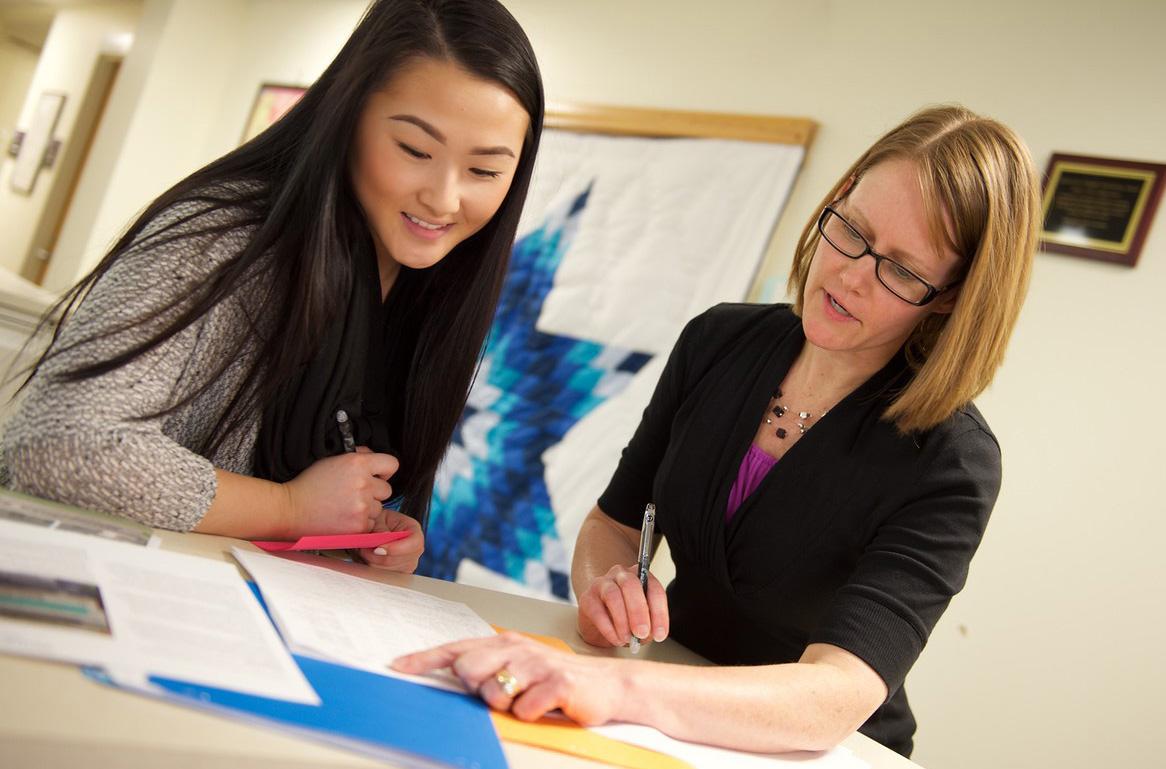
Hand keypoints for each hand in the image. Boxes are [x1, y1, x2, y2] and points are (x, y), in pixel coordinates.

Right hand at [282, 450, 397, 535]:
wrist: (290, 509)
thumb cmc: (309, 485)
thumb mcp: (332, 460)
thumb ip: (357, 456)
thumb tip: (374, 457)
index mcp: (358, 463)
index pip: (392, 464)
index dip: (384, 471)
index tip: (376, 476)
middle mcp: (363, 483)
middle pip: (387, 489)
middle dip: (374, 492)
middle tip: (354, 494)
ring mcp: (362, 506)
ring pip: (379, 508)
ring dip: (367, 508)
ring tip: (345, 507)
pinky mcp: (359, 525)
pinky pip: (371, 523)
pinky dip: (360, 523)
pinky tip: (344, 517)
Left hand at [359, 508, 423, 572]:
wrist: (373, 529)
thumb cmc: (378, 521)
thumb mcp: (377, 518)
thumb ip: (380, 528)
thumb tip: (381, 540)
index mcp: (414, 531)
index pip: (415, 543)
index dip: (397, 548)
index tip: (377, 548)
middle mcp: (414, 550)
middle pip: (402, 561)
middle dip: (379, 557)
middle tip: (364, 549)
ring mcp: (407, 564)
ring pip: (390, 571)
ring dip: (373, 563)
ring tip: (365, 551)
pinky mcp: (397, 574)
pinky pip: (385, 577)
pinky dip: (373, 569)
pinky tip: (368, 559)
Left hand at [393, 632, 623, 725]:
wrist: (606, 685)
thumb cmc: (556, 678)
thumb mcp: (519, 667)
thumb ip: (488, 669)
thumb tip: (452, 675)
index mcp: (504, 642)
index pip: (455, 648)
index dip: (424, 659)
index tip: (397, 667)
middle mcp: (517, 648)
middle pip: (468, 670)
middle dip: (476, 689)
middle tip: (503, 692)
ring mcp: (537, 664)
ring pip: (493, 693)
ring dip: (505, 705)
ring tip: (527, 699)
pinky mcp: (556, 684)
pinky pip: (523, 709)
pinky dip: (529, 714)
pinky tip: (544, 706)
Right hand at [576, 564, 668, 647]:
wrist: (600, 621)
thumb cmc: (625, 617)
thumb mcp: (642, 620)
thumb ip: (648, 624)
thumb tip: (649, 633)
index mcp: (641, 577)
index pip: (654, 589)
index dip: (659, 613)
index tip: (660, 634)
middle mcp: (621, 575)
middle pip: (631, 586)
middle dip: (638, 611)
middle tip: (642, 633)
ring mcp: (602, 584)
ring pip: (613, 595)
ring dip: (622, 620)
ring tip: (627, 638)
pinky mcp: (587, 598)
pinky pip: (597, 611)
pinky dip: (609, 629)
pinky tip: (616, 639)